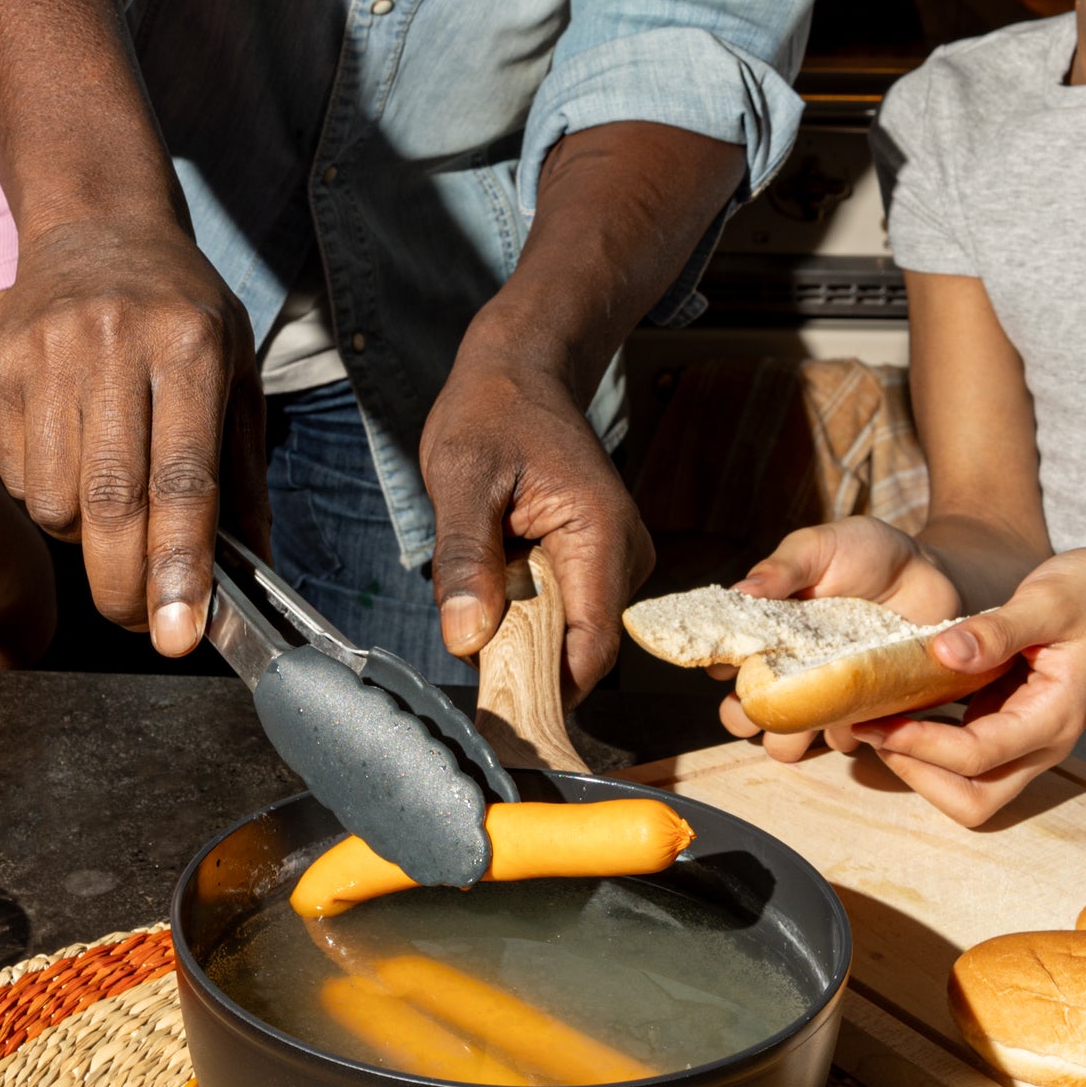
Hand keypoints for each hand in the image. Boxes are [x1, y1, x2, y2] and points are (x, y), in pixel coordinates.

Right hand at [0, 216, 267, 649]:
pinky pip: (16, 476)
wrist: (96, 226)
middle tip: (141, 621)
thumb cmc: (179, 310)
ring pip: (53, 501)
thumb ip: (243, 473)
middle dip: (124, 586)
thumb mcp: (236, 371)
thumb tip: (251, 569)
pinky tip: (73, 467)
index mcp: (189, 346)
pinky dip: (46, 500)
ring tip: (112, 515)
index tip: (181, 634)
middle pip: (111, 502)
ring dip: (84, 540)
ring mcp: (46, 355)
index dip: (180, 567)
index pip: (182, 480)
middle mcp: (114, 347)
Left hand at [421, 346, 651, 692]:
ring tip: (479, 586)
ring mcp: (614, 562)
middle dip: (521, 662)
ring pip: (566, 636)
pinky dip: (521, 613)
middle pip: (578, 650)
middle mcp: (623, 555)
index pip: (589, 648)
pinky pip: (559, 613)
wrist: (520, 373)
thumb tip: (467, 639)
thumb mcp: (462, 477)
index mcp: (601, 534)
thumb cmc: (492, 412)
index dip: (545, 692)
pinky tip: (496, 577)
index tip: (493, 713)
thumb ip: (464, 558)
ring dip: (517, 634)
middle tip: (464, 640)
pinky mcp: (595, 564)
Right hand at [717, 518, 964, 762]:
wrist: (930, 572)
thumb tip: (740, 593)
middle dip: (746, 718)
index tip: (740, 661)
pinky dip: (845, 732)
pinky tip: (861, 703)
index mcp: (768, 633)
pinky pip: (842, 741)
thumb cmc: (867, 553)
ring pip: (787, 743)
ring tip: (816, 707)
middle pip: (746, 716)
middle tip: (770, 697)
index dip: (725, 670)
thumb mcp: (820, 547)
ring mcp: (825, 696)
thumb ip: (781, 567)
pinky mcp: (864, 712)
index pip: (725, 665)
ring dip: (791, 737)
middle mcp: (790, 670)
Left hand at [835, 546, 1085, 825]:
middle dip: (919, 774)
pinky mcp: (1015, 724)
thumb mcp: (1049, 599)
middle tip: (875, 728)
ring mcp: (1029, 738)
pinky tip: (903, 706)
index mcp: (1053, 718)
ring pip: (971, 789)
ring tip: (881, 720)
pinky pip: (970, 757)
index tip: (876, 718)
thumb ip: (997, 629)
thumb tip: (943, 652)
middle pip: (975, 800)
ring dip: (923, 767)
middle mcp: (1043, 742)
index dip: (920, 745)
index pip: (977, 757)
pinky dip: (933, 745)